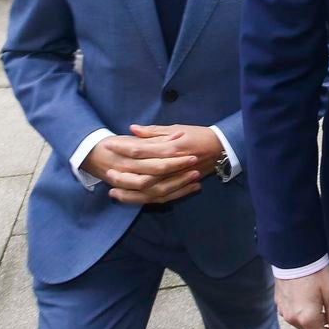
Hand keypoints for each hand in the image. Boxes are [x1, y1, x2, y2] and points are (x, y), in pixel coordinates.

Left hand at [82, 124, 220, 204]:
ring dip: (131, 193)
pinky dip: (144, 200)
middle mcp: (173, 165)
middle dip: (123, 176)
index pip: (141, 149)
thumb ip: (153, 131)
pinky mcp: (180, 186)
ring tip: (113, 192)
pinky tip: (131, 198)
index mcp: (171, 147)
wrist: (221, 148)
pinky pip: (160, 198)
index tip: (109, 145)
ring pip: (150, 191)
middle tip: (107, 173)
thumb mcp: (176, 128)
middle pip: (143, 175)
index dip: (123, 147)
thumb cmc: (198, 135)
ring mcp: (177, 178)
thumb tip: (132, 129)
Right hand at [276, 265, 328, 328]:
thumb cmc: (315, 270)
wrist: (293, 253)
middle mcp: (293, 319)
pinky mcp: (279, 303)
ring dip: (314, 327)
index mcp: (308, 318)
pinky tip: (311, 307)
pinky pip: (293, 317)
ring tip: (325, 317)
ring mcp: (284, 312)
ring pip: (302, 327)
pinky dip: (304, 318)